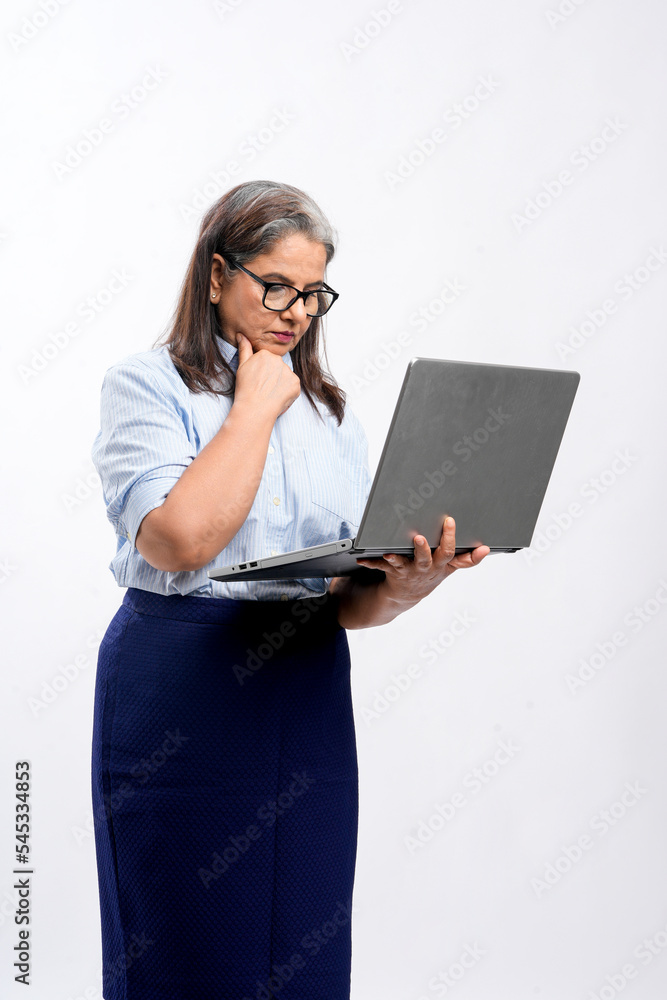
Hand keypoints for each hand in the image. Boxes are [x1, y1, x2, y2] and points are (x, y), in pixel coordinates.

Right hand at [234, 332, 300, 418]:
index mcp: (266, 354)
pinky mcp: (296, 384)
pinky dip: (287, 393)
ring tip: (270, 394)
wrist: (254, 408)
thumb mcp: (242, 366)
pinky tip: (278, 398)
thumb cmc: (245, 389)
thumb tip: (241, 334)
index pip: (267, 361)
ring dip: (280, 385)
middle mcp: (279, 360)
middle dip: (272, 377)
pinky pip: (293, 387)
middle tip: (263, 389)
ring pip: (285, 377)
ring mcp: (289, 372)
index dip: (262, 373)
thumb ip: (244, 349)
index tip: (257, 381)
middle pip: (278, 368)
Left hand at [355, 516, 489, 605]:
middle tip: (418, 537)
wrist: (407, 595)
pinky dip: (371, 562)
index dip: (450, 538)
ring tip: (390, 552)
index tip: (450, 521)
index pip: (449, 552)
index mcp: (439, 565)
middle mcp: (424, 569)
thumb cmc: (431, 574)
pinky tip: (361, 557)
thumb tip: (486, 548)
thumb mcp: (450, 567)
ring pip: (403, 564)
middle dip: (422, 548)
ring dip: (396, 558)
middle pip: (425, 559)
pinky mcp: (392, 572)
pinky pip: (379, 566)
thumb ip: (467, 559)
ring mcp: (407, 572)